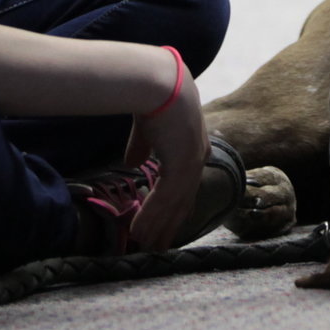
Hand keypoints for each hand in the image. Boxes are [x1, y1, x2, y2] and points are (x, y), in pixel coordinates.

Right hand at [122, 49, 207, 248]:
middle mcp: (197, 158)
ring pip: (173, 205)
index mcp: (193, 147)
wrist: (160, 83)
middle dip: (170, 224)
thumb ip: (143, 146)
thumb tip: (132, 163)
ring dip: (158, 226)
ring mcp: (191, 163)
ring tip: (145, 246)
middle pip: (183, 200)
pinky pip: (165, 199)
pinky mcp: (181, 165)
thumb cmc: (154, 97)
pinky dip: (151, 217)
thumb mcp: (149, 128)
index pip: (185, 183)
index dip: (176, 204)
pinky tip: (139, 232)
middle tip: (159, 246)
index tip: (167, 222)